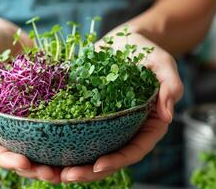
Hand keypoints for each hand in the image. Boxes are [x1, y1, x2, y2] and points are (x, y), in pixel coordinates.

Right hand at [0, 24, 61, 182]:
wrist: (2, 34)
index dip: (5, 159)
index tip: (25, 164)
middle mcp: (1, 123)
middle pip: (15, 152)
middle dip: (34, 168)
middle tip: (54, 175)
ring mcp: (21, 116)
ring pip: (36, 144)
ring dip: (52, 158)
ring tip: (72, 168)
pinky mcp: (38, 106)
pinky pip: (51, 122)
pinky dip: (64, 135)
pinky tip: (83, 141)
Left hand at [58, 32, 183, 182]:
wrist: (122, 40)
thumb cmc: (144, 50)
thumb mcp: (161, 62)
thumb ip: (170, 84)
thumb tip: (168, 114)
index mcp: (147, 123)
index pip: (135, 149)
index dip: (118, 161)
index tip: (96, 166)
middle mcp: (127, 128)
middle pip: (110, 157)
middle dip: (89, 171)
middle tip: (66, 177)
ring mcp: (108, 123)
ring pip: (92, 151)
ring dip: (73, 164)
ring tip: (50, 172)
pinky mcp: (90, 115)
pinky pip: (77, 133)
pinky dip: (63, 144)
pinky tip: (44, 150)